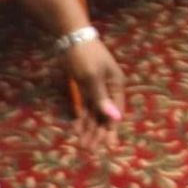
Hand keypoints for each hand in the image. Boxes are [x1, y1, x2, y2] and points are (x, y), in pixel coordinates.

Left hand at [64, 36, 126, 151]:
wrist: (72, 38)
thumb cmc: (85, 56)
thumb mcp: (93, 77)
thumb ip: (102, 99)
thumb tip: (114, 117)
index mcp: (116, 85)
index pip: (116, 111)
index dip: (112, 128)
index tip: (109, 145)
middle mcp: (108, 88)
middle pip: (105, 114)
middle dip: (98, 132)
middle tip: (90, 149)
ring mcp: (96, 88)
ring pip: (94, 112)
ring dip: (89, 128)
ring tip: (82, 144)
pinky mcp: (85, 87)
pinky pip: (85, 106)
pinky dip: (81, 118)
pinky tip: (77, 129)